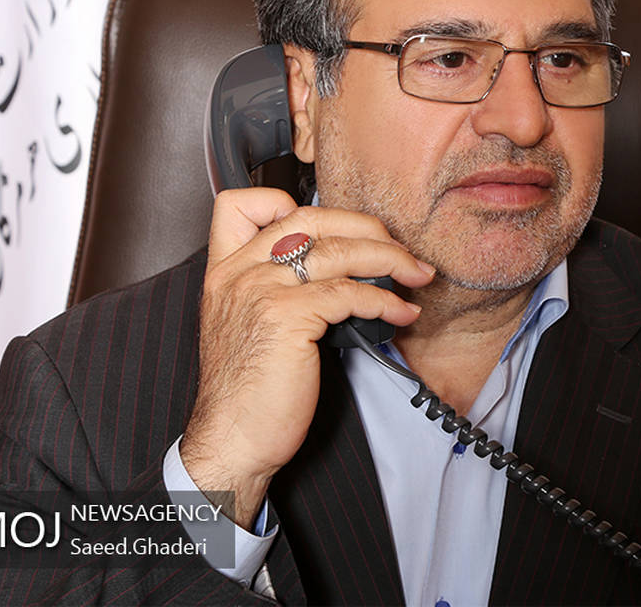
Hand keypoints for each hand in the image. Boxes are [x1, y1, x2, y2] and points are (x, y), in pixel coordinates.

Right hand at [180, 187, 434, 526]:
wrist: (232, 441)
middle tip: (399, 248)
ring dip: (390, 259)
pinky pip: (349, 292)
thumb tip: (341, 269)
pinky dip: (385, 300)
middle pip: (309, 216)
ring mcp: (260, 291)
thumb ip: (277, 288)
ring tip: (416, 275)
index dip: (288, 200)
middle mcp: (238, 273)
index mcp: (224, 270)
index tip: (331, 225)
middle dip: (365, 227)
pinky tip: (401, 312)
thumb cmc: (247, 392)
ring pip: (338, 250)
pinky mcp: (287, 318)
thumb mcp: (249, 325)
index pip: (242, 203)